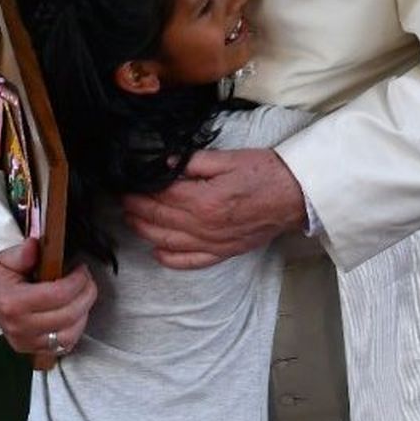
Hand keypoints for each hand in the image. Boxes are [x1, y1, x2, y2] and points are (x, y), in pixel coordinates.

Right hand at [0, 238, 96, 356]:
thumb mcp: (6, 258)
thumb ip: (23, 253)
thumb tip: (34, 245)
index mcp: (12, 303)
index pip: (56, 296)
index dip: (77, 282)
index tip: (82, 270)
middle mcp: (19, 327)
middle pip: (67, 316)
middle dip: (86, 295)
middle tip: (88, 281)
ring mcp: (26, 342)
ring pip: (69, 335)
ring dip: (83, 314)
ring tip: (83, 296)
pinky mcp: (33, 350)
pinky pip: (64, 346)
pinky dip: (75, 330)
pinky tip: (75, 313)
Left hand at [122, 148, 306, 269]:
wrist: (297, 195)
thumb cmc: (266, 173)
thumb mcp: (228, 158)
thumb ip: (193, 163)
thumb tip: (165, 164)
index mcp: (205, 200)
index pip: (161, 196)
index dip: (140, 190)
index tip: (126, 184)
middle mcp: (205, 226)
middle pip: (159, 220)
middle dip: (136, 209)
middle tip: (122, 200)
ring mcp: (214, 243)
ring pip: (168, 243)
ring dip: (145, 232)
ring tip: (131, 220)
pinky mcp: (224, 252)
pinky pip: (191, 262)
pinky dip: (170, 259)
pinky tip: (157, 252)